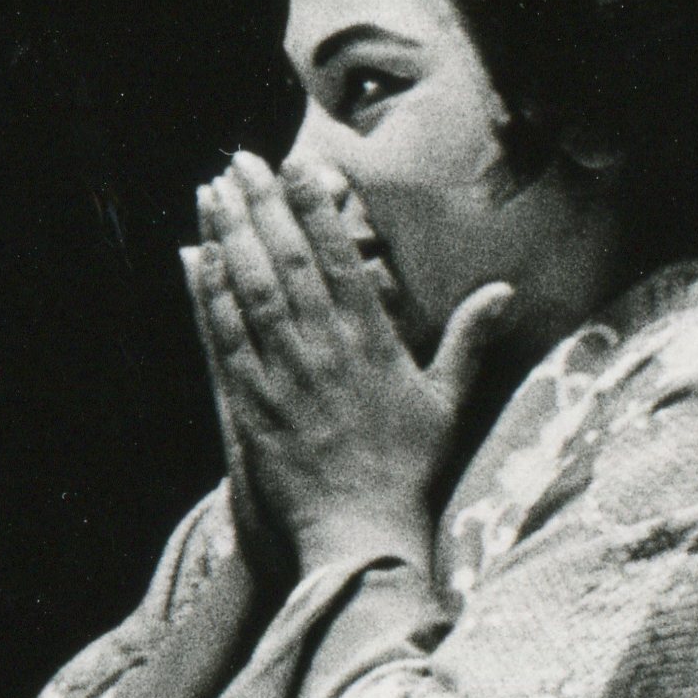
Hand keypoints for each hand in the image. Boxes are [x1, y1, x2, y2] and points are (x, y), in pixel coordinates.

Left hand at [183, 153, 525, 576]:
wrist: (361, 536)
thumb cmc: (409, 472)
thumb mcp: (448, 403)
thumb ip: (469, 342)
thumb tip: (504, 291)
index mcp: (373, 342)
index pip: (338, 258)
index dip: (314, 206)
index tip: (296, 165)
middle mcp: (324, 350)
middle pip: (287, 260)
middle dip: (261, 204)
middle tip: (240, 160)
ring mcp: (282, 376)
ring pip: (249, 289)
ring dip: (227, 234)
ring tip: (211, 191)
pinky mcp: (249, 405)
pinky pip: (223, 337)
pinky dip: (207, 293)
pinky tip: (193, 257)